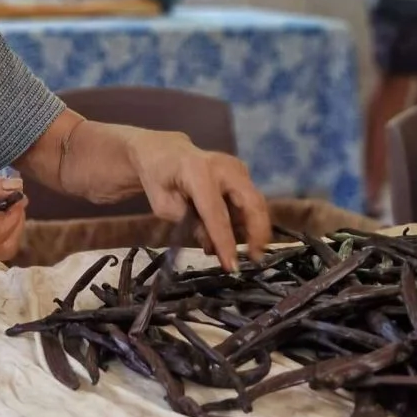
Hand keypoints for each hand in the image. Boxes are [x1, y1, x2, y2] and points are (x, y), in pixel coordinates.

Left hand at [124, 130, 269, 269]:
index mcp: (197, 173)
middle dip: (257, 233)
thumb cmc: (158, 177)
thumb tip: (212, 244)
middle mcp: (223, 166)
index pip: (216, 213)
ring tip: (238, 249)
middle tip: (254, 259)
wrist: (163, 151)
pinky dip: (246, 219)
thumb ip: (188, 223)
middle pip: (252, 202)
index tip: (232, 266)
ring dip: (252, 229)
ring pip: (256, 202)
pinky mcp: (242, 171)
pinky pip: (250, 199)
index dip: (225, 242)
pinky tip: (233, 232)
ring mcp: (236, 166)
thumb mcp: (163, 204)